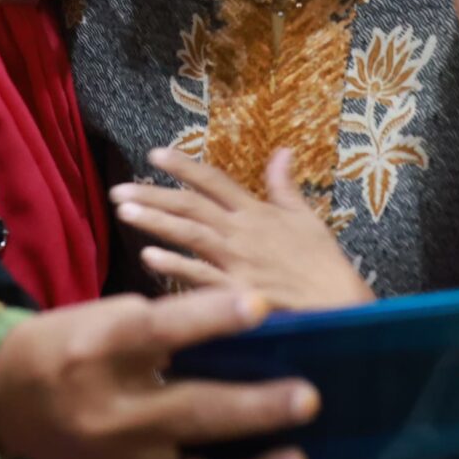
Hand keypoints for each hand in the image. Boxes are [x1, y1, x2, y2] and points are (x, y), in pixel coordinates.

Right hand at [0, 286, 314, 458]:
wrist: (5, 397)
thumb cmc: (68, 342)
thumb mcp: (107, 317)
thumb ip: (167, 328)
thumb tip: (246, 333)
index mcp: (101, 347)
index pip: (160, 331)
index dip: (210, 318)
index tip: (260, 304)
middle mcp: (112, 409)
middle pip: (191, 409)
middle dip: (255, 407)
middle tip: (309, 395)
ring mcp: (125, 458)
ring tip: (300, 457)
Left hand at [115, 147, 373, 310]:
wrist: (340, 307)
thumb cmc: (324, 265)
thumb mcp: (308, 218)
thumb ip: (286, 186)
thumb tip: (282, 151)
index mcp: (258, 212)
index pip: (215, 181)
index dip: (184, 166)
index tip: (155, 154)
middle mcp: (243, 232)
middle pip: (191, 205)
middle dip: (153, 194)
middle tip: (118, 189)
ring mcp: (238, 262)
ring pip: (190, 234)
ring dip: (156, 221)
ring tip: (125, 212)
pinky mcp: (236, 293)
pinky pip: (201, 277)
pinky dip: (175, 266)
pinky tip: (149, 257)